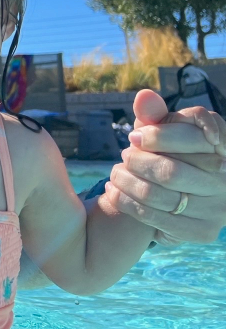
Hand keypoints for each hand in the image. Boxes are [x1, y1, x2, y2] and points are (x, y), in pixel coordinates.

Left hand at [106, 89, 225, 244]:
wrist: (179, 192)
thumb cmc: (170, 151)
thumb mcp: (164, 130)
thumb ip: (156, 115)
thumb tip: (144, 97)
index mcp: (222, 146)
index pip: (195, 137)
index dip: (158, 136)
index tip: (134, 137)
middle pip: (170, 171)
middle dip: (138, 162)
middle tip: (124, 155)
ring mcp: (218, 208)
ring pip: (160, 196)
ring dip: (127, 183)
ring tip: (114, 173)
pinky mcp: (203, 231)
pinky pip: (157, 219)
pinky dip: (127, 203)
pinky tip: (113, 192)